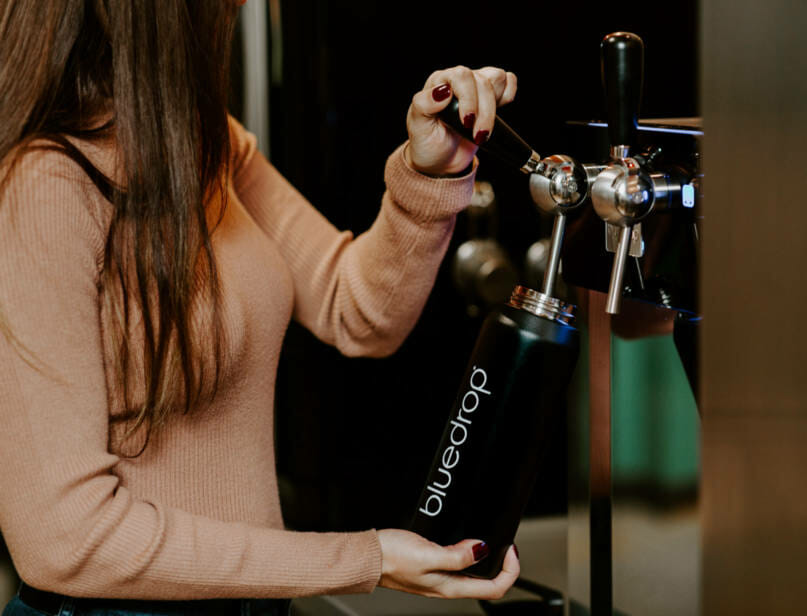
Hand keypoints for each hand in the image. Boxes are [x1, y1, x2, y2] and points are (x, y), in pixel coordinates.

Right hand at [376, 528, 519, 598]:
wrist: (369, 557)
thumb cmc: (391, 558)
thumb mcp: (427, 554)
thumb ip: (456, 555)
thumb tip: (481, 548)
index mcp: (451, 587)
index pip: (494, 589)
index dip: (510, 571)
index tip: (511, 551)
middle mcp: (448, 586)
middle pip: (488, 584)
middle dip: (503, 565)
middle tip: (507, 545)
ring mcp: (441, 578)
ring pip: (475, 574)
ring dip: (488, 558)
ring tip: (493, 541)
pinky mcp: (433, 567)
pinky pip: (460, 564)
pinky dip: (470, 552)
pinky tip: (467, 541)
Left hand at [405, 66, 517, 175]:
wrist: (440, 161)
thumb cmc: (426, 143)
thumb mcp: (418, 127)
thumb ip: (424, 105)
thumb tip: (442, 91)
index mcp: (438, 82)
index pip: (462, 76)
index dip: (469, 98)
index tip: (466, 122)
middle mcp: (458, 80)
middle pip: (483, 82)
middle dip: (484, 112)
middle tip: (477, 136)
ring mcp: (476, 87)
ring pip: (497, 78)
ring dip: (495, 106)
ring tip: (483, 129)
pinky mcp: (491, 97)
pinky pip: (508, 82)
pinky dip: (508, 95)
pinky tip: (497, 111)